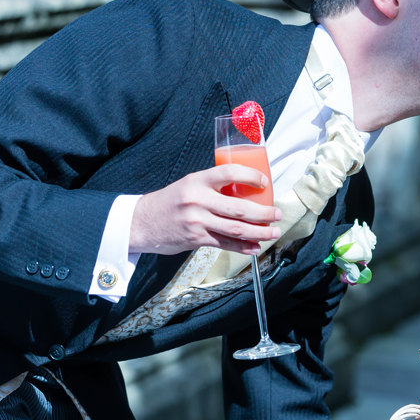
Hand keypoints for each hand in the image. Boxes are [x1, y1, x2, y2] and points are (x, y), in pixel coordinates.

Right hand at [130, 165, 281, 254]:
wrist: (142, 222)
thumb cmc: (170, 202)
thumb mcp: (189, 185)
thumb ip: (212, 187)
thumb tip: (244, 192)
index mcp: (198, 180)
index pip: (230, 172)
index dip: (251, 177)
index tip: (265, 183)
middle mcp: (198, 199)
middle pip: (239, 208)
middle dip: (264, 213)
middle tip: (277, 214)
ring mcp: (197, 221)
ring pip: (236, 229)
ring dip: (259, 232)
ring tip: (273, 232)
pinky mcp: (196, 239)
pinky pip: (225, 243)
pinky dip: (243, 247)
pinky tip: (254, 247)